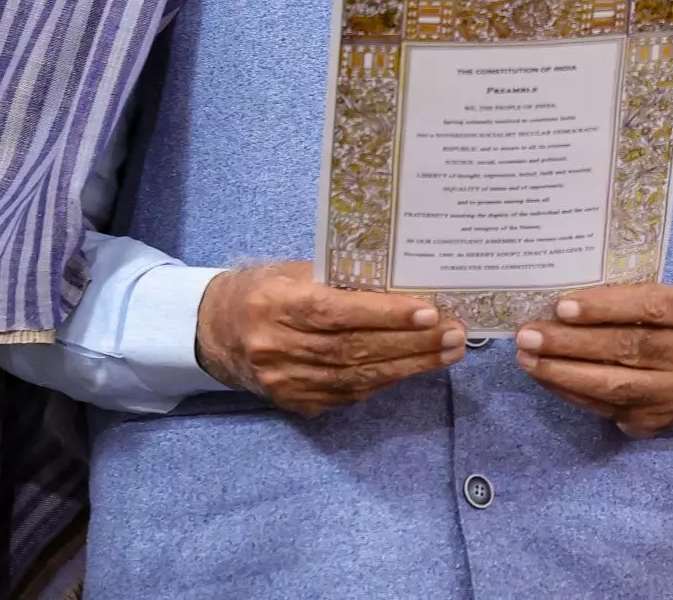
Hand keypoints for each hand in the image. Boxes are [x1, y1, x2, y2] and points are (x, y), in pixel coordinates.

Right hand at [196, 261, 465, 416]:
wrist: (216, 331)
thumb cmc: (262, 288)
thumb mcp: (291, 270)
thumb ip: (336, 278)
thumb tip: (398, 283)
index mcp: (275, 304)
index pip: (338, 312)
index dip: (385, 314)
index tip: (429, 311)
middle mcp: (278, 347)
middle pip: (355, 349)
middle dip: (413, 343)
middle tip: (456, 333)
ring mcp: (286, 381)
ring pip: (358, 376)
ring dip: (409, 365)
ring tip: (448, 351)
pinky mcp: (295, 402)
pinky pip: (348, 393)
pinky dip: (384, 379)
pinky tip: (412, 367)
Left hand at [515, 283, 672, 436]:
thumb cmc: (669, 323)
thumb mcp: (662, 299)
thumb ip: (624, 297)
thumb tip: (561, 303)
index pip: (648, 307)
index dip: (604, 307)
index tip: (562, 306)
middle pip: (626, 348)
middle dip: (570, 343)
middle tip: (528, 335)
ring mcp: (672, 394)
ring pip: (614, 384)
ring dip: (563, 372)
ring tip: (527, 358)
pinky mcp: (654, 421)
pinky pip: (606, 408)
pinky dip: (571, 392)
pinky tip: (546, 377)